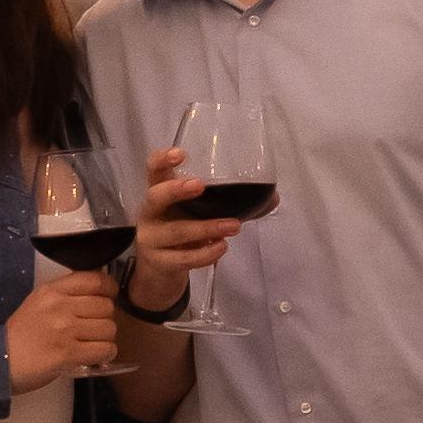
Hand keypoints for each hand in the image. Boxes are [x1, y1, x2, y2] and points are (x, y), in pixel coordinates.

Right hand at [4, 264, 119, 388]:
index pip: (95, 279)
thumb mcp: (39, 303)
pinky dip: (105, 355)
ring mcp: (64, 329)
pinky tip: (94, 358)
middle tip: (93, 330)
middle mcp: (60, 306)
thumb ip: (66, 295)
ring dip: (105, 339)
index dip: (108, 289)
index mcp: (52, 290)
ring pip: (109, 329)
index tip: (107, 298)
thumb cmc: (21, 335)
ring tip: (91, 345)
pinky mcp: (67, 353)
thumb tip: (102, 293)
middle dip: (105, 319)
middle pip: (106, 306)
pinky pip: (105, 350)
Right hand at [128, 145, 239, 310]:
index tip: (181, 154)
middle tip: (200, 186)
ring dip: (207, 228)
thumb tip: (272, 196)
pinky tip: (221, 247)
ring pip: (176, 231)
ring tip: (234, 226)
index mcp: (160, 190)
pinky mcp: (159, 262)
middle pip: (154, 196)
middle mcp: (150, 212)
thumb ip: (227, 201)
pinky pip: (184, 258)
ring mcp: (151, 238)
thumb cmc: (184, 228)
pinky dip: (206, 254)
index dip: (162, 159)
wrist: (160, 269)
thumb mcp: (198, 211)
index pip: (153, 169)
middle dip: (176, 190)